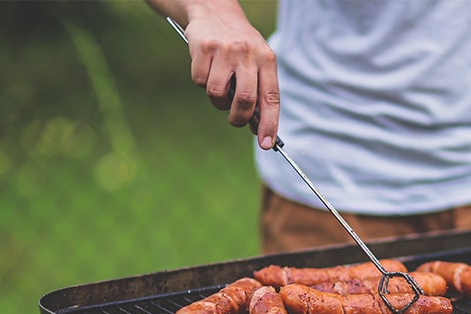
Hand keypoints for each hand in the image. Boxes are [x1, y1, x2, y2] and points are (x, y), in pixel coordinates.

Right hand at [184, 3, 279, 148]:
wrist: (214, 10)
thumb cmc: (239, 46)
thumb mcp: (256, 62)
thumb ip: (259, 91)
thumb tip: (258, 128)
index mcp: (267, 59)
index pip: (271, 98)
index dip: (269, 124)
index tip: (266, 144)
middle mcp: (248, 54)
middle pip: (245, 101)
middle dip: (238, 118)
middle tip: (235, 120)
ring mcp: (225, 50)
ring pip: (218, 94)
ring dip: (217, 101)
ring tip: (220, 87)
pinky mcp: (204, 48)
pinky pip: (199, 81)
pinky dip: (201, 82)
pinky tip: (207, 68)